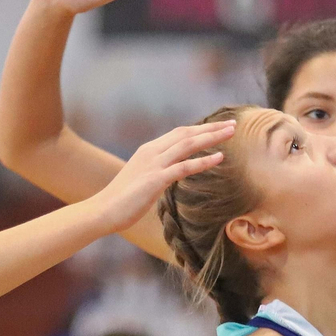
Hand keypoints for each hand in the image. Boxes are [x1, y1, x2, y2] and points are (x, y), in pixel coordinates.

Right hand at [91, 120, 235, 229]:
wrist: (102, 211)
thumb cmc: (122, 200)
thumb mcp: (142, 180)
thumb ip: (158, 173)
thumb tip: (173, 175)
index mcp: (149, 150)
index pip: (179, 133)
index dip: (200, 129)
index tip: (219, 126)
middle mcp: (152, 152)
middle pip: (186, 133)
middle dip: (211, 127)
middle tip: (233, 124)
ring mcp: (153, 164)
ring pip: (188, 144)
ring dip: (212, 137)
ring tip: (232, 133)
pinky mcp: (155, 180)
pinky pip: (184, 167)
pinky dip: (203, 161)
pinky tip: (220, 158)